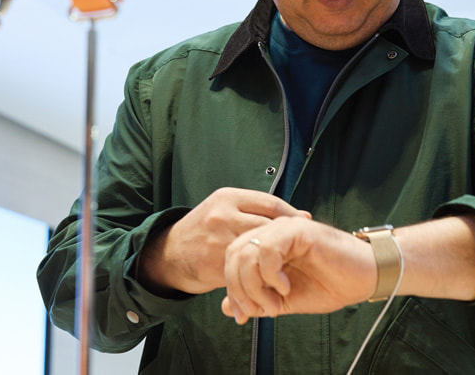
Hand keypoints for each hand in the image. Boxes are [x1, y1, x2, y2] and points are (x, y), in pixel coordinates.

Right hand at [138, 187, 310, 295]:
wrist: (169, 254)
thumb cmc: (203, 230)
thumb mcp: (223, 208)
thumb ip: (254, 210)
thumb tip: (299, 214)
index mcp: (227, 198)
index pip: (270, 203)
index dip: (292, 214)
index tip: (305, 222)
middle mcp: (223, 215)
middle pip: (268, 225)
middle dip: (287, 236)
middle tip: (301, 245)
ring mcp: (218, 240)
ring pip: (259, 248)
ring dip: (277, 258)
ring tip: (291, 262)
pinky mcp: (216, 264)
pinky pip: (247, 269)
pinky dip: (262, 274)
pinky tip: (272, 277)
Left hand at [220, 216, 376, 323]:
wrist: (364, 278)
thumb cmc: (330, 285)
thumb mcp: (284, 300)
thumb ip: (256, 300)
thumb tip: (227, 308)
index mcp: (266, 244)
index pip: (232, 260)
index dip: (232, 289)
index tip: (245, 315)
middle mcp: (271, 231)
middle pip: (233, 254)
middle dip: (239, 288)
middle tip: (257, 310)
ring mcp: (284, 227)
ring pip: (246, 252)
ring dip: (254, 285)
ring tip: (274, 302)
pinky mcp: (298, 229)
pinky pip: (268, 249)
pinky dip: (270, 274)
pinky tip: (284, 286)